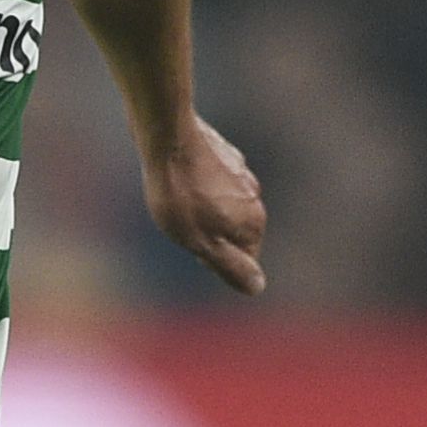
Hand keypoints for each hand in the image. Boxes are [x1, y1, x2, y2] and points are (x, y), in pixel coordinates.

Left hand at [143, 117, 269, 295]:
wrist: (168, 138)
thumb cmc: (180, 195)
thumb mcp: (202, 243)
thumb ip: (231, 267)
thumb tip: (258, 287)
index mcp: (253, 223)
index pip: (241, 259)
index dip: (211, 258)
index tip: (190, 242)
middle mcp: (254, 197)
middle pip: (231, 231)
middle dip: (207, 233)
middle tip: (180, 222)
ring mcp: (240, 173)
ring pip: (221, 204)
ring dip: (201, 207)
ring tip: (176, 197)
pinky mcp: (223, 154)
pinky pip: (211, 180)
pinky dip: (196, 184)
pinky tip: (178, 177)